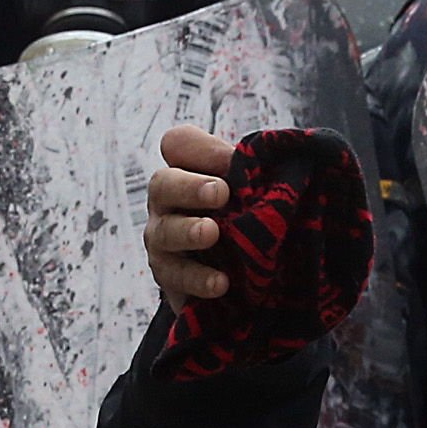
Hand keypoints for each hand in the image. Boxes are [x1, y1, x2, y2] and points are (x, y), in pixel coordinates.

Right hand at [146, 125, 237, 307]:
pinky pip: (176, 280)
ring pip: (164, 233)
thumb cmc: (244, 222)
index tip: (229, 162)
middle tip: (220, 193)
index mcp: (189, 173)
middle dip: (190, 187)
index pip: (178, 144)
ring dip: (188, 231)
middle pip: (163, 184)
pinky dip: (198, 280)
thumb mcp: (251, 193)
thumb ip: (253, 173)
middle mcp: (168, 204)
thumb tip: (263, 160)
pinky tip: (220, 282)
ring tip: (211, 233)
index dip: (199, 149)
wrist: (244, 279)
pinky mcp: (172, 281)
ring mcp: (165, 243)